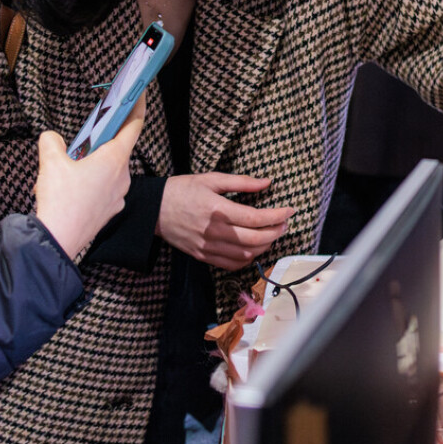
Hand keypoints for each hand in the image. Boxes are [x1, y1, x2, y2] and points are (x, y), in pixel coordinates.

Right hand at [32, 102, 140, 259]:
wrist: (58, 239)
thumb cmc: (60, 200)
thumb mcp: (50, 162)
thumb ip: (52, 142)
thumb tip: (51, 138)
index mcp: (115, 159)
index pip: (133, 126)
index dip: (137, 107)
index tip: (140, 94)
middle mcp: (123, 177)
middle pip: (118, 149)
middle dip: (100, 142)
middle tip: (83, 139)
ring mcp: (119, 195)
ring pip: (108, 171)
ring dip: (92, 166)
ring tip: (68, 170)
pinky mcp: (110, 211)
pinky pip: (104, 190)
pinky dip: (90, 184)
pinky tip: (70, 189)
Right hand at [157, 173, 294, 270]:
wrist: (152, 210)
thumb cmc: (181, 190)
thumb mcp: (211, 179)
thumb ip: (241, 182)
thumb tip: (266, 183)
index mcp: (218, 210)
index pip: (256, 218)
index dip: (277, 216)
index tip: (289, 210)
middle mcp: (214, 232)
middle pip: (255, 240)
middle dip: (275, 232)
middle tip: (284, 224)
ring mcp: (208, 247)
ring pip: (245, 255)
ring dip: (264, 246)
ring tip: (271, 234)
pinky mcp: (202, 256)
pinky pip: (231, 264)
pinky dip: (247, 259)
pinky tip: (253, 248)